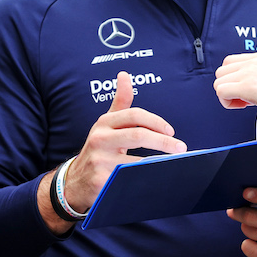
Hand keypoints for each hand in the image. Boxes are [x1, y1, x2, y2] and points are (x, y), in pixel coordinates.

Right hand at [38, 71, 185, 233]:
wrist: (76, 181)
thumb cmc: (98, 149)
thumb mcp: (106, 124)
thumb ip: (120, 102)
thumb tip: (124, 75)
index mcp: (104, 123)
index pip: (134, 115)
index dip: (156, 121)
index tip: (171, 131)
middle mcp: (100, 139)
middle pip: (138, 135)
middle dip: (163, 141)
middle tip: (181, 147)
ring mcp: (99, 160)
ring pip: (136, 159)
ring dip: (159, 162)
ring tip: (173, 164)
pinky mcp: (101, 180)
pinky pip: (130, 178)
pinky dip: (145, 178)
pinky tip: (156, 178)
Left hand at [214, 52, 256, 122]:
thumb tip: (250, 89)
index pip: (230, 62)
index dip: (233, 78)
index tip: (246, 90)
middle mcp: (253, 62)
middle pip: (221, 71)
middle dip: (229, 87)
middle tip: (244, 98)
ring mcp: (249, 73)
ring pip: (218, 82)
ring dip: (228, 95)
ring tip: (245, 102)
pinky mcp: (246, 87)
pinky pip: (221, 93)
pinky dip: (227, 103)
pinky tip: (244, 106)